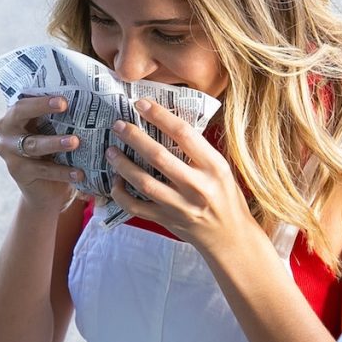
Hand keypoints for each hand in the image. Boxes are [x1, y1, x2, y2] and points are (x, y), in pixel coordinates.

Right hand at [0, 95, 84, 208]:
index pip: (24, 101)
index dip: (41, 99)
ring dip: (55, 142)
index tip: (63, 98)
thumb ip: (59, 117)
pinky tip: (79, 172)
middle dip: (41, 107)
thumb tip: (86, 100)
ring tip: (75, 142)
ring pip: (33, 144)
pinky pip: (43, 170)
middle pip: (19, 114)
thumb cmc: (54, 152)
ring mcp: (10, 153)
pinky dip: (62, 171)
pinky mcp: (19, 172)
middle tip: (64, 106)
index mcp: (15, 116)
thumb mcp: (54, 132)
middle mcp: (7, 131)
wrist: (48, 190)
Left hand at [105, 99, 253, 254]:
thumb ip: (199, 151)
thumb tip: (168, 123)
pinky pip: (136, 207)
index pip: (184, 134)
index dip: (159, 116)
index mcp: (214, 167)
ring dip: (123, 164)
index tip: (141, 104)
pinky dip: (121, 194)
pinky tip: (116, 181)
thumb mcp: (223, 169)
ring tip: (111, 151)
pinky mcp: (167, 221)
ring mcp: (181, 206)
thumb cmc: (227, 198)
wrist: (230, 238)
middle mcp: (197, 186)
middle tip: (118, 125)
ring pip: (144, 182)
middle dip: (134, 137)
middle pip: (158, 156)